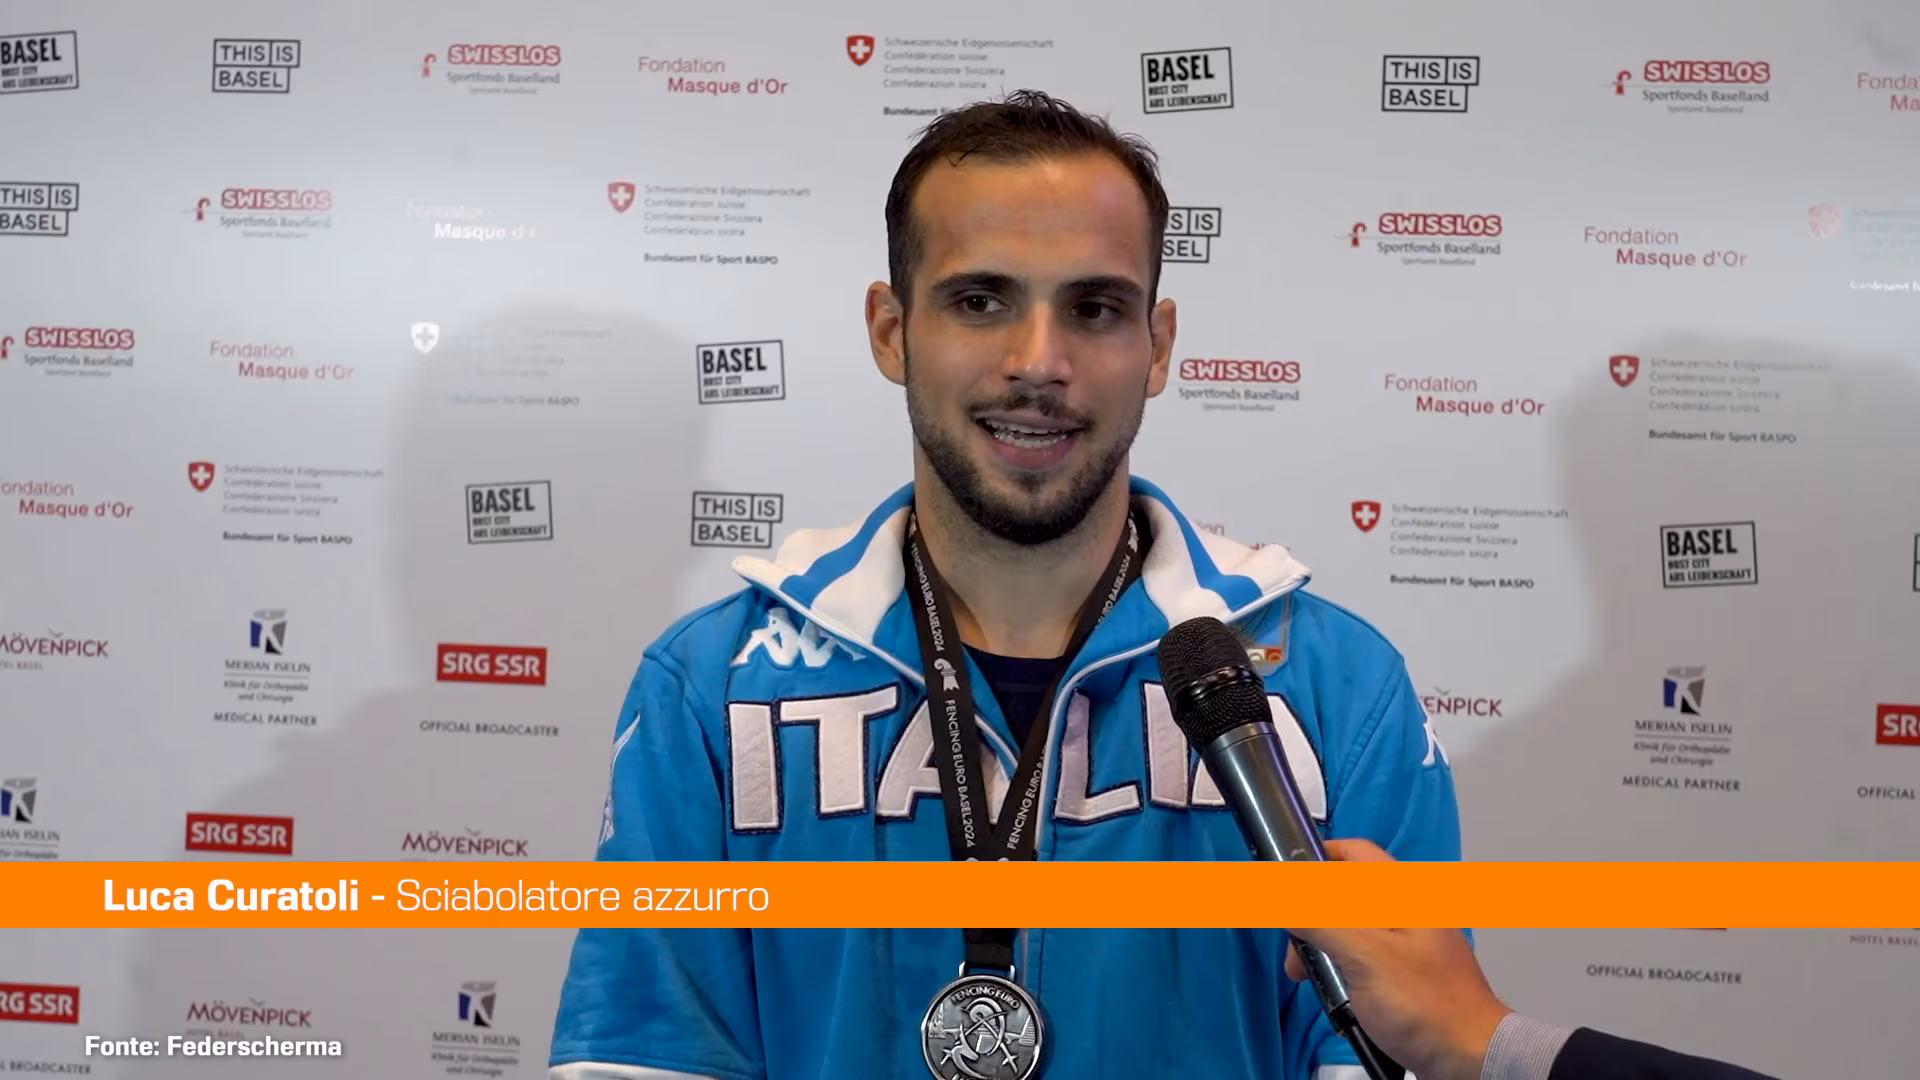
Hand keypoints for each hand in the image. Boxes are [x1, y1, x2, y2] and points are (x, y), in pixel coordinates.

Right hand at [1283, 840, 1511, 1079]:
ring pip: (1351, 929)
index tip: (1283, 880)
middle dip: (1313, 917)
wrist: (1469, 1059)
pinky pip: (1363, 958)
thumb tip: (1277, 892)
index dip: (1316, 859)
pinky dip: (1343, 970)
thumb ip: (1320, 919)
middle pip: (1346, 894)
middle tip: (1296, 949)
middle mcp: (1408, 911)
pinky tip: (1336, 994)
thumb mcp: (1364, 957)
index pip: (1354, 853)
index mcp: (1406, 894)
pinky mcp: (1407, 973)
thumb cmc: (1426, 1005)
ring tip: (1309, 978)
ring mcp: (1409, 944)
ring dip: (1324, 948)